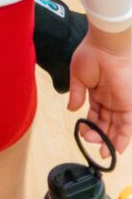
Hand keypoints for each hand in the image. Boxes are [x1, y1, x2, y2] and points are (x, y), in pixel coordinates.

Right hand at [69, 33, 131, 155]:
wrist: (106, 48)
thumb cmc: (90, 56)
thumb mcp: (78, 77)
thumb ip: (76, 95)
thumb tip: (72, 110)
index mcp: (97, 93)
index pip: (94, 114)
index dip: (89, 125)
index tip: (82, 133)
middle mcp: (110, 100)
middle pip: (106, 123)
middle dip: (99, 136)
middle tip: (92, 145)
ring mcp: (120, 103)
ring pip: (116, 127)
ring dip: (109, 140)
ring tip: (102, 151)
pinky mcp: (128, 105)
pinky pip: (127, 125)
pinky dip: (122, 137)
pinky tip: (115, 148)